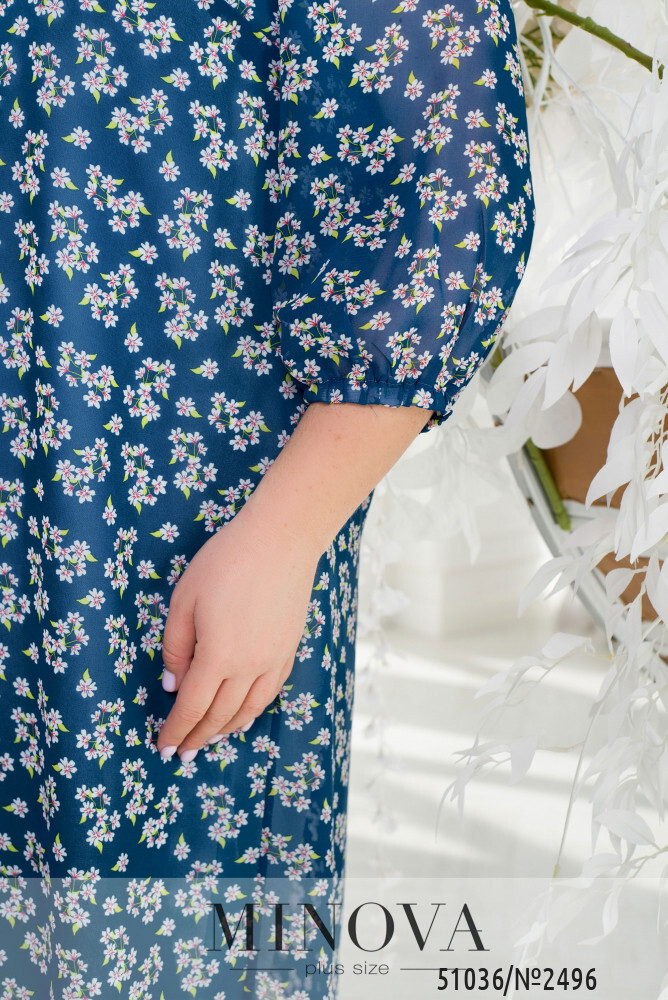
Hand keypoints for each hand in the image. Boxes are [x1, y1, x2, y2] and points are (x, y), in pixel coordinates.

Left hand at [156, 501, 320, 762]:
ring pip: (249, 709)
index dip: (176, 730)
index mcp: (218, 655)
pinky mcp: (289, 649)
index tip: (164, 747)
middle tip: (182, 754)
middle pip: (220, 714)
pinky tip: (243, 714)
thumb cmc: (225, 562)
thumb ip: (176, 647)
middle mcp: (249, 666)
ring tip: (209, 740)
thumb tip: (173, 685)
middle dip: (198, 737)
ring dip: (226, 729)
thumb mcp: (184, 599)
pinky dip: (253, 710)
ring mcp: (274, 660)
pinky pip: (270, 692)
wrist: (281, 540)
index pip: (192, 707)